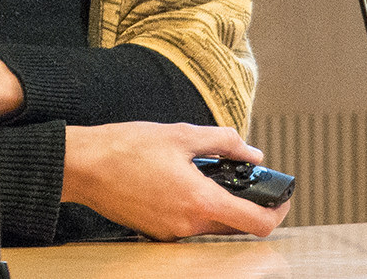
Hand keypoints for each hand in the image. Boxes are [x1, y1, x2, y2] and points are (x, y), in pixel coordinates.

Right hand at [62, 121, 291, 240]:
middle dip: (247, 202)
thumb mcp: (182, 133)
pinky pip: (188, 223)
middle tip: (244, 175)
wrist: (84, 166)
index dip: (278, 211)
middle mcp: (188, 224)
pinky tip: (180, 179)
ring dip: (218, 201)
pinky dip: (195, 205)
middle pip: (235, 225)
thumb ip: (224, 142)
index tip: (282, 197)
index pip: (256, 223)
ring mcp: (171, 232)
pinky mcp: (155, 232)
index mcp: (200, 200)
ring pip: (211, 223)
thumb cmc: (126, 147)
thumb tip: (253, 153)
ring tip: (204, 169)